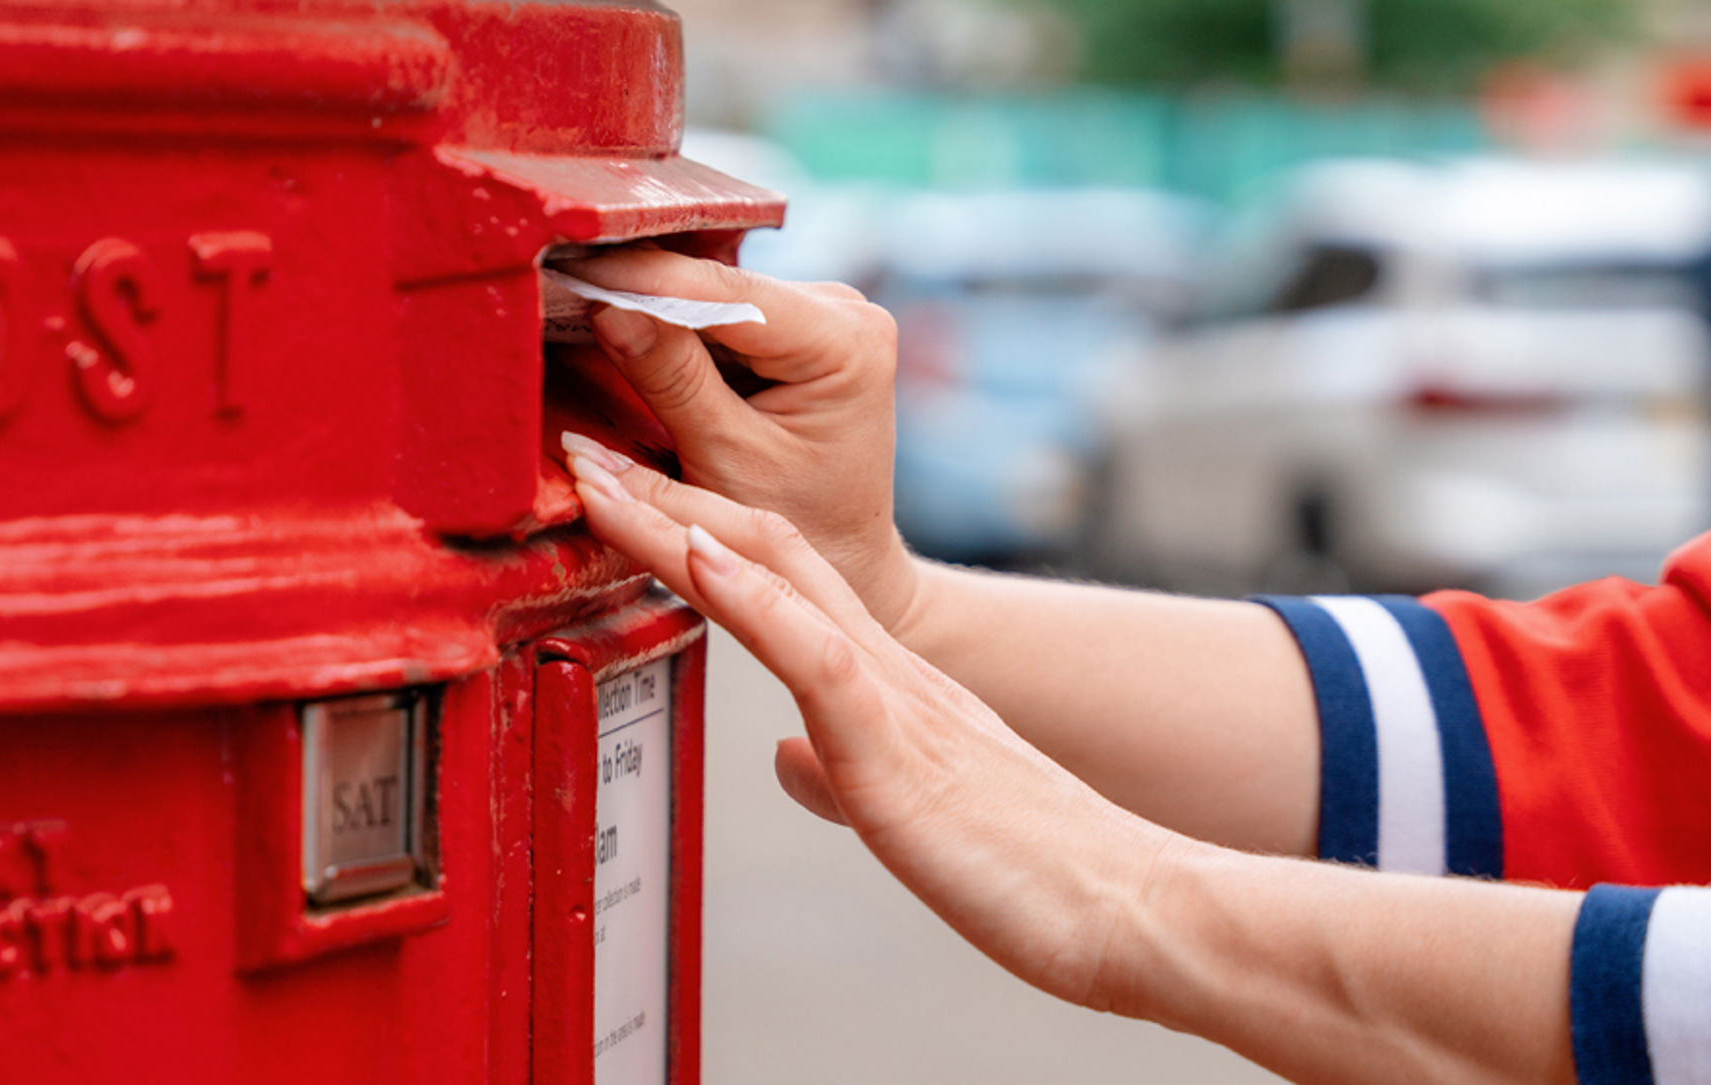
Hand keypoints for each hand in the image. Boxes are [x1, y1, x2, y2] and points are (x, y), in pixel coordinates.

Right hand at [554, 248, 918, 633]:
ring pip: (712, 296)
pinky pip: (720, 316)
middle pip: (717, 286)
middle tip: (554, 282)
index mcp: (846, 341)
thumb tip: (609, 308)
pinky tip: (618, 323)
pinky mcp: (796, 328)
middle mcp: (844, 312)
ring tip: (574, 300)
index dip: (641, 277)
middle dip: (637, 288)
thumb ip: (672, 381)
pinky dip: (671, 327)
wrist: (843, 559)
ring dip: (648, 303)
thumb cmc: (803, 529)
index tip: (570, 266)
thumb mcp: (727, 461)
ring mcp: (822, 314)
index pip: (727, 291)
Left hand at [564, 436, 1177, 1011]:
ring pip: (775, 576)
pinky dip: (751, 599)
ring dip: (678, 520)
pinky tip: (699, 555)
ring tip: (604, 474)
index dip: (690, 528)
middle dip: (662, 496)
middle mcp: (889, 664)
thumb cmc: (1032, 867)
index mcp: (888, 681)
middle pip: (761, 547)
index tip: (620, 494)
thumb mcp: (908, 806)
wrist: (1129, 907)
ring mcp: (894, 696)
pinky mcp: (901, 748)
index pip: (775, 575)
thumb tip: (782, 756)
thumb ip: (843, 767)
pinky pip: (817, 655)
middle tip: (582, 448)